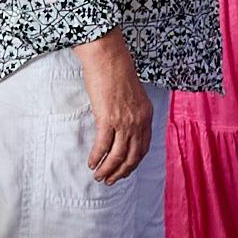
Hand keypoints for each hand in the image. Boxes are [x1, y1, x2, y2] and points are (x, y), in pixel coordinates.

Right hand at [76, 33, 151, 184]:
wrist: (108, 57)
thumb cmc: (117, 72)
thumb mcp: (133, 95)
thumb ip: (132, 112)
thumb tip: (122, 127)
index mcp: (146, 116)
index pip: (143, 148)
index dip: (132, 164)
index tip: (123, 171)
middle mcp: (138, 121)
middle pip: (132, 156)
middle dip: (120, 172)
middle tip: (110, 180)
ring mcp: (124, 121)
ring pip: (117, 155)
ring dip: (107, 169)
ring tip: (99, 176)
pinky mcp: (108, 118)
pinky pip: (103, 146)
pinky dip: (97, 158)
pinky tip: (91, 163)